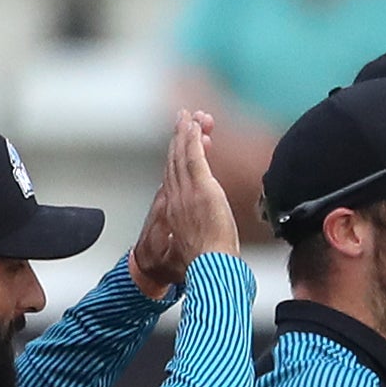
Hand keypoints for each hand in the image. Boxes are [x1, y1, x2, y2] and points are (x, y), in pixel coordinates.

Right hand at [134, 112, 236, 296]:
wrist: (206, 271)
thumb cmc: (203, 267)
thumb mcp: (196, 250)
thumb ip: (200, 238)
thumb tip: (210, 239)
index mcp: (175, 212)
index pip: (175, 179)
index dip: (179, 159)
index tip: (188, 146)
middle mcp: (177, 199)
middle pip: (176, 162)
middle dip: (181, 139)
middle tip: (186, 119)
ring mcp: (187, 193)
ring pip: (182, 155)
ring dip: (186, 133)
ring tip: (189, 116)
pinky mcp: (201, 189)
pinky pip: (193, 157)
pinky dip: (192, 140)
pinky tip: (194, 125)